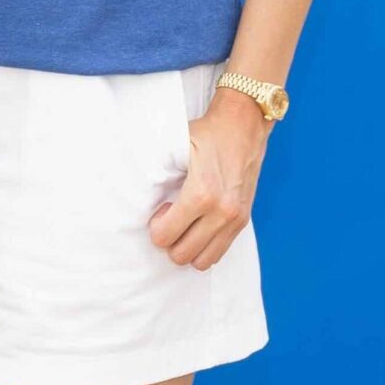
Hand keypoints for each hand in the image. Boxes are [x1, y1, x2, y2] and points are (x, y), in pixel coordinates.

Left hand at [147, 90, 268, 270]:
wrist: (244, 124)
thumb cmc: (208, 133)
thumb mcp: (175, 146)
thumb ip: (157, 172)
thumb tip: (140, 194)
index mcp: (201, 194)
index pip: (166, 236)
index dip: (156, 227)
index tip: (161, 210)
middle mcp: (221, 211)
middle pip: (183, 255)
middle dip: (170, 240)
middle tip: (171, 217)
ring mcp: (235, 218)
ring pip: (203, 261)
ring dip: (189, 247)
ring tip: (187, 224)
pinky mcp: (244, 220)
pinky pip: (220, 252)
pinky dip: (205, 246)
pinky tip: (201, 224)